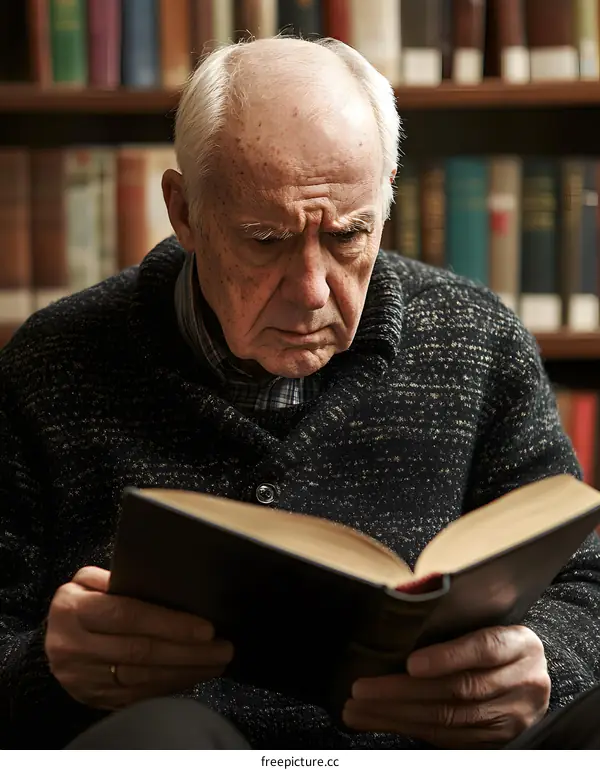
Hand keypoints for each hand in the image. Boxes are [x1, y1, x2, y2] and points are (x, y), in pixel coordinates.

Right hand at [45, 566, 232, 710]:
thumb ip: (117, 578)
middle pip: (140, 652)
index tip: (207, 628)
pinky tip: (193, 677)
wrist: (52, 640)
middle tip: (223, 648)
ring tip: (217, 662)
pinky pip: (137, 697)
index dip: (170, 623)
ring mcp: (83, 678)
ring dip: (186, 672)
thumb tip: (161, 581)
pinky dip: (169, 687)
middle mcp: (74, 647)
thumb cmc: (81, 602)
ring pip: (142, 679)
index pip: (128, 616)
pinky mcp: (93, 699)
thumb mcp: (86, 580)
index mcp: (74, 610)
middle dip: (188, 652)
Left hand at [343, 625, 550, 747]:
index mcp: (520, 644)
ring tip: (360, 708)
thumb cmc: (499, 640)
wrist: (534, 675)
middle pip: (460, 689)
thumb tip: (401, 618)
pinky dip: (410, 730)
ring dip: (398, 715)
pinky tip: (382, 721)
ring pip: (450, 719)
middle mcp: (524, 683)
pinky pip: (449, 738)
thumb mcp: (491, 621)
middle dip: (404, 691)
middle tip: (362, 688)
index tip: (410, 663)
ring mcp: (512, 717)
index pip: (484, 649)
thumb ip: (457, 623)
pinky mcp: (496, 741)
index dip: (447, 657)